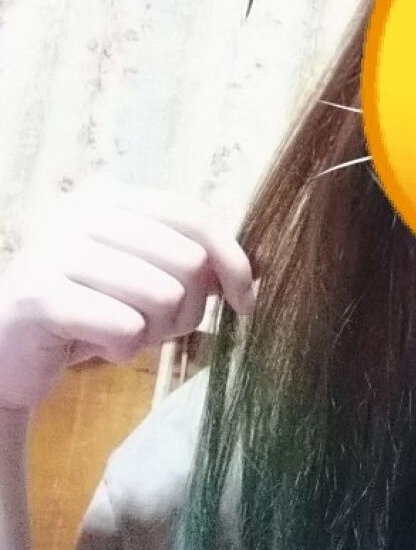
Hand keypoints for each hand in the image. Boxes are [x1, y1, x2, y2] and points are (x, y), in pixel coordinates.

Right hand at [0, 175, 257, 413]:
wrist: (10, 353)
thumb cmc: (91, 313)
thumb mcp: (148, 281)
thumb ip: (197, 267)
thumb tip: (257, 276)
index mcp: (111, 196)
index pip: (197, 217)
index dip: (234, 263)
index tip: (246, 304)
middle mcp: (81, 211)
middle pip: (188, 261)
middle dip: (185, 309)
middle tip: (151, 327)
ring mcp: (56, 248)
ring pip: (162, 296)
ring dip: (151, 333)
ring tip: (117, 333)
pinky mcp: (40, 294)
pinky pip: (126, 327)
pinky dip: (121, 350)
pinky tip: (94, 347)